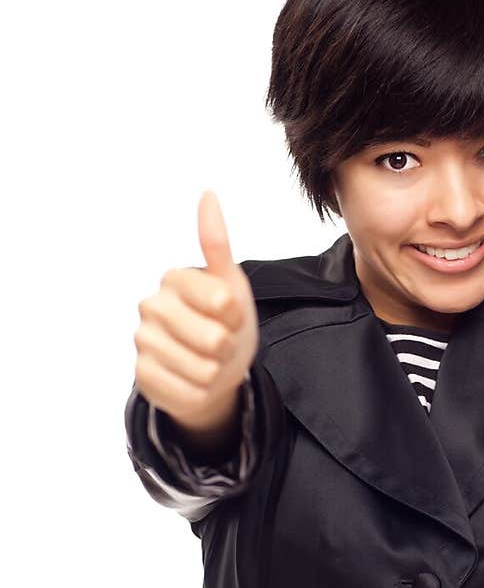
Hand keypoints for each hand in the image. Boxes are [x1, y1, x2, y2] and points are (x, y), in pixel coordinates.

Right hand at [134, 191, 258, 431]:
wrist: (210, 369)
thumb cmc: (223, 322)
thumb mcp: (230, 284)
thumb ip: (217, 244)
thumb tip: (208, 194)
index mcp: (174, 278)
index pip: (223, 302)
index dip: (237, 316)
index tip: (229, 314)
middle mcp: (151, 306)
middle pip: (214, 339)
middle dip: (227, 348)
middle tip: (219, 343)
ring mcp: (143, 342)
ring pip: (203, 370)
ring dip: (216, 373)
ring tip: (207, 362)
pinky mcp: (142, 376)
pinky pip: (191, 393)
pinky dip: (202, 392)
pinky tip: (192, 380)